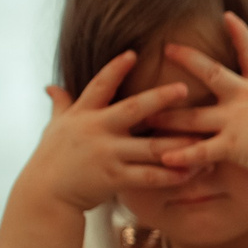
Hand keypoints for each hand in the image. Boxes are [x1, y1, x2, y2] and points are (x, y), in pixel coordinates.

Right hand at [26, 51, 197, 213]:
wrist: (44, 195)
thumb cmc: (52, 158)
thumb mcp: (54, 127)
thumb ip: (61, 104)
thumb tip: (51, 86)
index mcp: (83, 114)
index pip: (100, 85)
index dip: (116, 69)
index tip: (132, 53)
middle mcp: (96, 130)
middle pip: (133, 109)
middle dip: (159, 98)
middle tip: (184, 88)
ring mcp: (106, 154)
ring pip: (150, 147)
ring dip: (178, 143)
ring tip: (203, 138)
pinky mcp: (114, 178)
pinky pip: (148, 176)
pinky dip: (171, 174)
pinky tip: (191, 171)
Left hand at [152, 12, 247, 179]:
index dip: (240, 32)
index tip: (227, 15)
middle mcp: (245, 98)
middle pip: (210, 73)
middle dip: (187, 60)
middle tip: (166, 48)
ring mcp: (234, 121)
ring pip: (193, 116)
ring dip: (167, 116)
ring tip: (143, 114)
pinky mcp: (230, 145)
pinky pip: (200, 151)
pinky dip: (180, 156)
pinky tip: (161, 158)